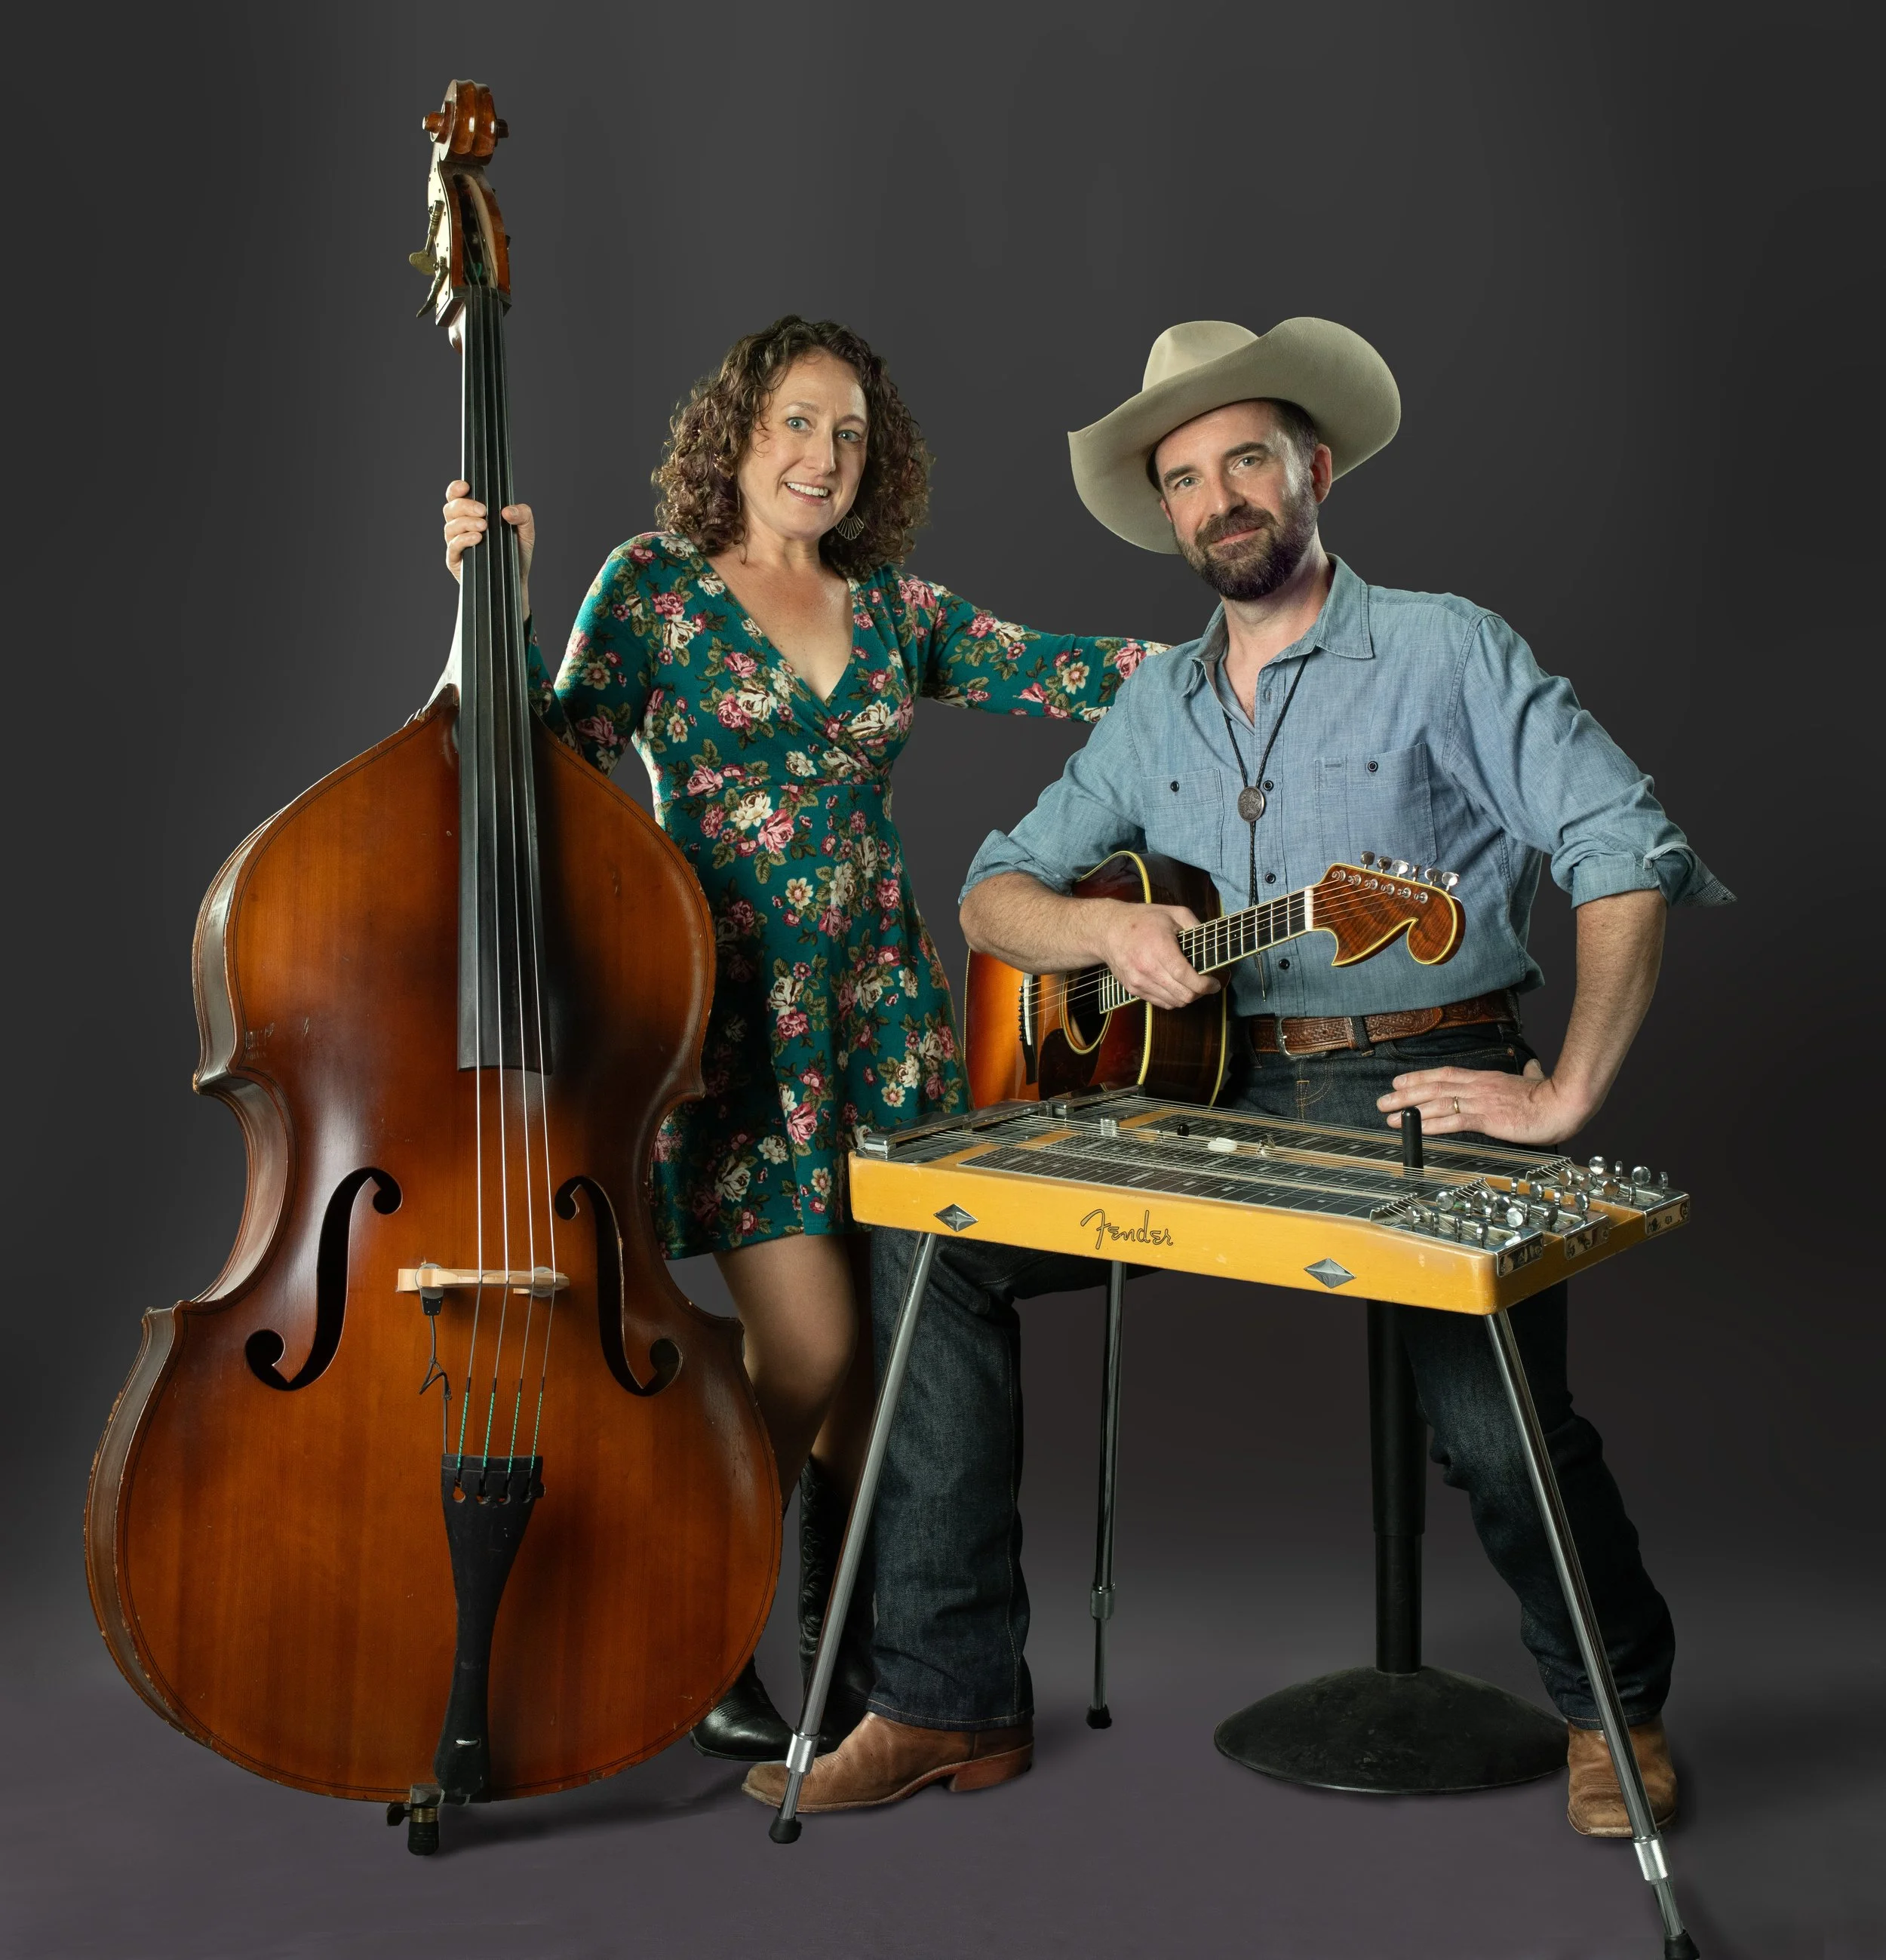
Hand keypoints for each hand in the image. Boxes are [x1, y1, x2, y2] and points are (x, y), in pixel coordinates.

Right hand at [443, 479, 534, 610]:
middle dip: (464, 506)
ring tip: (484, 527)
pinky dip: (464, 540)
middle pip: (450, 508)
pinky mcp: (456, 560)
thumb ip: (523, 515)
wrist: (516, 581)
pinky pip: (453, 546)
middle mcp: (461, 527)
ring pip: (450, 526)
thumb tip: (508, 510)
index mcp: (472, 515)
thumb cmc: (516, 554)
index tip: (466, 486)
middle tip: (482, 511)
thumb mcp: (526, 532)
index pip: (456, 497)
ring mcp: (456, 543)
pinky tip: (478, 539)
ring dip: (466, 523)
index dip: (456, 489)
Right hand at [1096, 901, 1218, 1011]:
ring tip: (1191, 985)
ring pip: (1173, 1002)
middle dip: (1200, 993)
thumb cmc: (1142, 920)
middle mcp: (1148, 969)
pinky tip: (1175, 986)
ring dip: (1187, 997)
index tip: (1214, 983)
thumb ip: (1195, 925)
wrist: (1108, 930)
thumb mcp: (1173, 913)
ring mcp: (1139, 981)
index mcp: (1160, 948)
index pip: (1186, 977)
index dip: (1205, 985)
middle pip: (1183, 995)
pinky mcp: (1133, 989)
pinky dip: (1172, 999)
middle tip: (1206, 984)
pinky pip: (1160, 1003)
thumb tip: (1211, 942)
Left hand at [1377, 1059, 1591, 1147]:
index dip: (1419, 1078)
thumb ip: (1529, 1075)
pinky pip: (1452, 1120)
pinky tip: (1416, 1128)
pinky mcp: (1486, 1118)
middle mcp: (1477, 1087)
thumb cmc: (1552, 1096)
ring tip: (1389, 1116)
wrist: (1564, 1103)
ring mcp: (1480, 1101)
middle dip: (1405, 1094)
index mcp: (1486, 1079)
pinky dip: (1431, 1123)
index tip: (1400, 1082)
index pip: (1445, 1075)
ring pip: (1436, 1102)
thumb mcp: (1535, 1082)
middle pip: (1433, 1087)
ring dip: (1410, 1110)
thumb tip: (1532, 1068)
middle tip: (1382, 1101)